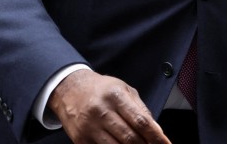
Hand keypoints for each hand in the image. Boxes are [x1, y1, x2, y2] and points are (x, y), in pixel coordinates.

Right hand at [47, 70, 171, 143]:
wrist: (69, 88)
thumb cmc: (101, 89)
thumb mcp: (123, 89)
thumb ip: (141, 109)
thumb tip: (157, 131)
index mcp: (115, 96)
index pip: (141, 121)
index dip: (156, 137)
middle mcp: (101, 111)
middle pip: (130, 138)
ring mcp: (89, 127)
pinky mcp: (81, 140)